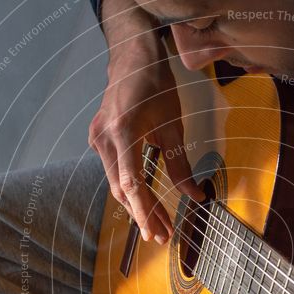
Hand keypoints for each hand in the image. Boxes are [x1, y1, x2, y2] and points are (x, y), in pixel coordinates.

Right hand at [89, 16, 202, 244]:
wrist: (132, 58)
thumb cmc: (156, 85)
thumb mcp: (174, 125)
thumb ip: (181, 164)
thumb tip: (195, 196)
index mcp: (123, 132)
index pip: (131, 183)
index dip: (143, 211)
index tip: (154, 232)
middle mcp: (104, 138)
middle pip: (122, 189)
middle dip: (143, 214)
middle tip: (163, 235)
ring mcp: (97, 139)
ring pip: (116, 183)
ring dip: (137, 204)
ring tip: (159, 224)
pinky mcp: (98, 139)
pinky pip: (114, 171)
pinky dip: (130, 188)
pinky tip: (146, 200)